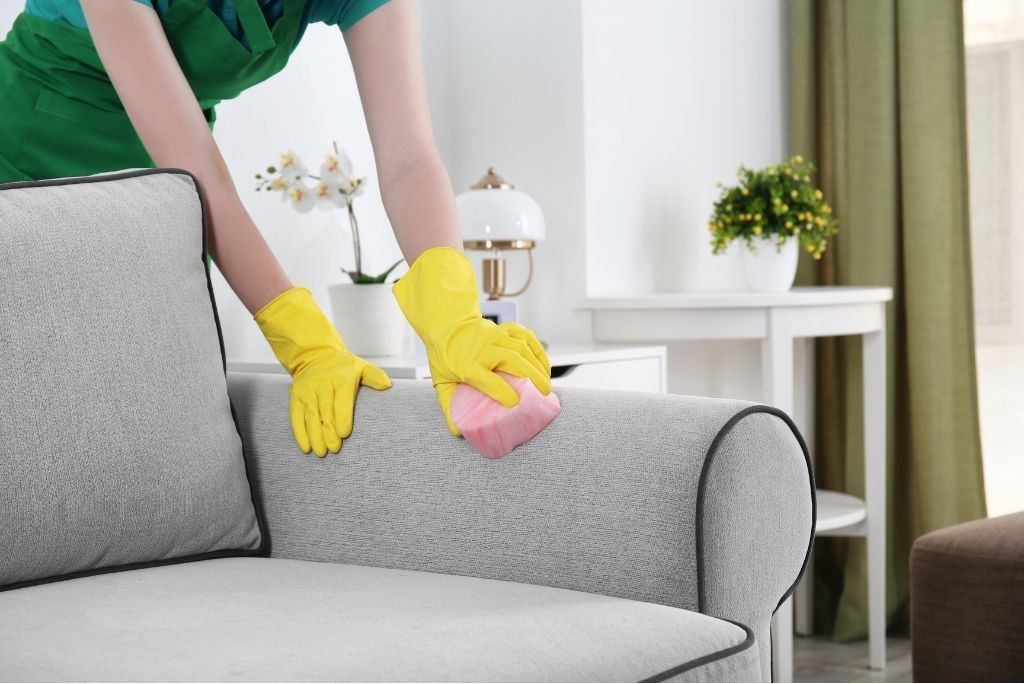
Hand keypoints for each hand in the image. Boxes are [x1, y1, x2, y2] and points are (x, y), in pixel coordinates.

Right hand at [255, 287, 391, 456]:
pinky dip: (300, 433)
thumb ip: (375, 376)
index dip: (342, 418)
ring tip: (321, 452)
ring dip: (314, 435)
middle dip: (328, 431)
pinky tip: (306, 447)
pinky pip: (296, 417)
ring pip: (310, 416)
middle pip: (325, 410)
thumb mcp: (361, 367)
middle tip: (334, 449)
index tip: (344, 434)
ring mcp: (306, 391)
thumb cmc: (344, 368)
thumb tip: (387, 386)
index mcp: (340, 378)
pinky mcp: (295, 397)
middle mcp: (321, 383)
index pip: (341, 400)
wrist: (315, 357)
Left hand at [392, 247, 550, 434]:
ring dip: (538, 366)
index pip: (487, 378)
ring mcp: (496, 335)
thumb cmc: (445, 358)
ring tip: (546, 384)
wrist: (446, 326)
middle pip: (512, 360)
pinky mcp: (505, 329)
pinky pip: (527, 337)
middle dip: (532, 377)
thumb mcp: (442, 382)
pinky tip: (544, 365)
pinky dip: (538, 350)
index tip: (514, 403)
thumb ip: (449, 406)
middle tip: (544, 394)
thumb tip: (457, 432)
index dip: (502, 392)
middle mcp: (483, 347)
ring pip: (522, 348)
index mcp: (467, 364)